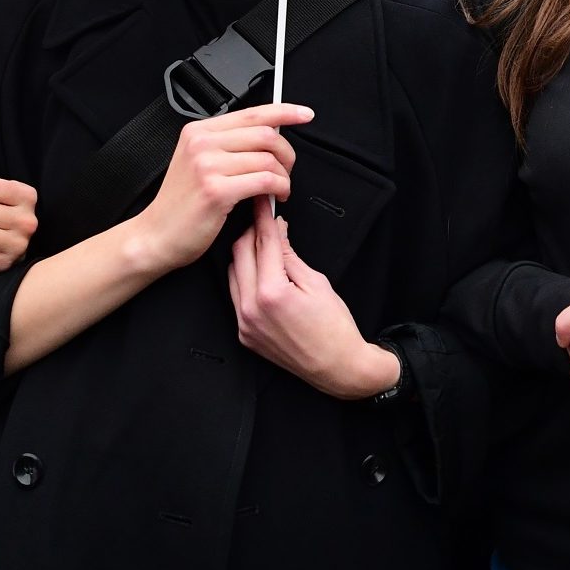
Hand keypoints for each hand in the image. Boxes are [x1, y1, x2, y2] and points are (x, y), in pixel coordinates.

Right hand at [125, 103, 312, 276]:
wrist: (157, 235)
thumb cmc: (181, 205)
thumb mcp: (198, 163)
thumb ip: (228, 146)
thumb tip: (269, 137)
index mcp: (198, 131)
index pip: (252, 113)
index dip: (284, 112)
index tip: (303, 114)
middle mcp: (202, 143)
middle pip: (265, 135)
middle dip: (287, 154)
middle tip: (287, 170)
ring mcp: (207, 165)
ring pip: (268, 160)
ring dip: (284, 176)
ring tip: (280, 189)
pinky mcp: (216, 189)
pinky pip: (265, 181)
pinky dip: (279, 189)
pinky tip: (276, 197)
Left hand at [228, 197, 398, 399]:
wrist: (337, 367)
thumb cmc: (334, 328)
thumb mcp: (317, 283)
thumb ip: (290, 256)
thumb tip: (276, 232)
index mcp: (271, 293)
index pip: (262, 243)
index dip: (263, 218)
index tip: (263, 202)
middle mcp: (251, 309)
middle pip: (239, 254)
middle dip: (252, 233)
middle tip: (265, 221)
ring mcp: (245, 324)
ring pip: (233, 274)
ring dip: (246, 256)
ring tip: (265, 248)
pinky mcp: (244, 334)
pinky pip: (236, 296)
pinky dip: (245, 279)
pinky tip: (262, 274)